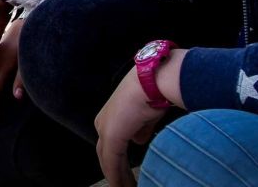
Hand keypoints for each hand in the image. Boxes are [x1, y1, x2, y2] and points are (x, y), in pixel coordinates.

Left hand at [95, 51, 185, 186]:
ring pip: (107, 160)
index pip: (111, 146)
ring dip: (117, 177)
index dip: (117, 164)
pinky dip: (117, 176)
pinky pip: (112, 162)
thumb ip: (141, 128)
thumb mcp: (146, 114)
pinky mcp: (111, 135)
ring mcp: (105, 128)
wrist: (154, 80)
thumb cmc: (154, 92)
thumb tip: (139, 139)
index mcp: (111, 117)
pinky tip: (123, 186)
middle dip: (115, 172)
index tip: (127, 178)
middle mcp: (103, 122)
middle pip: (106, 154)